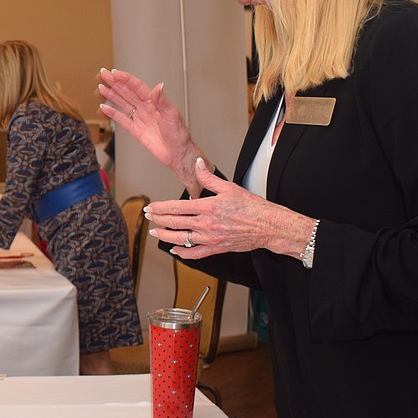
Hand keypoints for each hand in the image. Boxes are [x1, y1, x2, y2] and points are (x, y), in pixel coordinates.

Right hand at [97, 68, 207, 194]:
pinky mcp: (135, 130)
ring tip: (101, 88)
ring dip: (112, 95)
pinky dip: (112, 113)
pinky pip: (121, 119)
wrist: (177, 153)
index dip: (125, 79)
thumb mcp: (172, 115)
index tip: (115, 73)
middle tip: (103, 74)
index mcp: (154, 102)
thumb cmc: (179, 134)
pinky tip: (104, 107)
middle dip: (115, 83)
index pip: (137, 87)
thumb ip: (163, 101)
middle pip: (127, 92)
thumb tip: (159, 86)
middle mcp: (145, 107)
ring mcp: (140, 118)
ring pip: (122, 103)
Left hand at [145, 159, 313, 260]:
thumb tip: (197, 164)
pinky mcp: (217, 248)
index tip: (151, 207)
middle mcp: (206, 224)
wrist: (268, 226)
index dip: (160, 207)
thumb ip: (209, 178)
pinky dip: (183, 253)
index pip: (177, 207)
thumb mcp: (229, 187)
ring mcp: (210, 238)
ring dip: (165, 236)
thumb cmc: (252, 207)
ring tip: (155, 233)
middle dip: (158, 220)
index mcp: (207, 207)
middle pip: (175, 223)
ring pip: (181, 239)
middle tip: (148, 217)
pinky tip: (175, 250)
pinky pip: (196, 254)